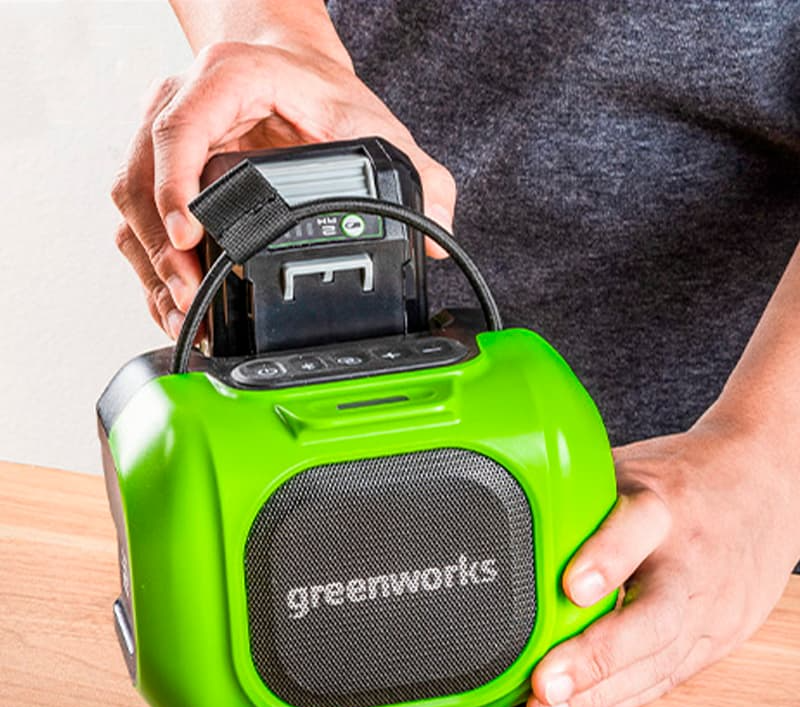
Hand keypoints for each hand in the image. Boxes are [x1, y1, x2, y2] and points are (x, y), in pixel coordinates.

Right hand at [111, 40, 455, 338]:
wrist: (290, 66)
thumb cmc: (321, 91)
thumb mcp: (375, 124)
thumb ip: (419, 174)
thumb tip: (439, 231)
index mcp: (229, 79)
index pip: (182, 127)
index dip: (175, 184)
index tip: (190, 236)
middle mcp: (182, 102)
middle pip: (140, 176)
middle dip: (162, 248)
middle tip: (191, 296)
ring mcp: (163, 134)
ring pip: (128, 201)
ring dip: (150, 262)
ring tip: (182, 310)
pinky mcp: (159, 166)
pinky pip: (135, 214)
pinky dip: (148, 259)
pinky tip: (172, 295)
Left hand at [527, 419, 796, 706]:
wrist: (765, 488)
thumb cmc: (682, 478)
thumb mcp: (632, 467)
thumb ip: (582, 496)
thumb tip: (510, 515)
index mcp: (663, 505)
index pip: (636, 527)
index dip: (606, 557)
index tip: (571, 587)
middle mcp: (689, 560)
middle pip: (653, 616)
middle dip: (596, 655)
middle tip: (545, 681)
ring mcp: (709, 605)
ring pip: (657, 660)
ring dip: (599, 692)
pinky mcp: (717, 636)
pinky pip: (667, 675)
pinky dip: (623, 696)